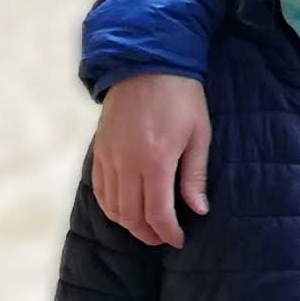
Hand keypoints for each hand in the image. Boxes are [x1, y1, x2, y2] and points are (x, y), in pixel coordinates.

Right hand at [92, 72, 211, 245]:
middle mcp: (127, 163)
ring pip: (113, 208)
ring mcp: (110, 156)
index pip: (157, 213)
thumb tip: (199, 210)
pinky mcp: (100, 149)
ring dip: (129, 224)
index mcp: (156, 160)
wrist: (147, 60)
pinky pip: (100, 190)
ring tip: (147, 227)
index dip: (168, 233)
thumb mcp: (199, 133)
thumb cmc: (181, 96)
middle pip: (132, 216)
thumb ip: (195, 175)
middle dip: (149, 234)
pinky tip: (125, 209)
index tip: (179, 239)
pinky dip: (111, 207)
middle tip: (164, 237)